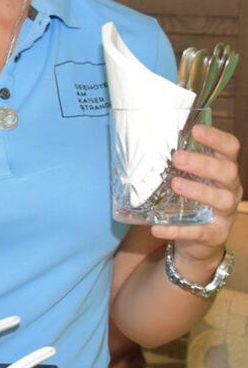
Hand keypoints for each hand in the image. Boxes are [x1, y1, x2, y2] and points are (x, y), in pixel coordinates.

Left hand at [153, 121, 242, 275]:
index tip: (196, 130)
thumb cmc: (192, 198)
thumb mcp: (189, 178)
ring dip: (198, 191)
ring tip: (175, 184)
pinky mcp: (215, 234)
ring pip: (221, 200)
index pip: (230, 149)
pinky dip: (177, 229)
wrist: (201, 238)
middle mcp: (230, 189)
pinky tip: (157, 227)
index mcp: (223, 169)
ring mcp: (225, 213)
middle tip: (178, 158)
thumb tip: (138, 138)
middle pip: (227, 172)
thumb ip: (176, 162)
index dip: (217, 138)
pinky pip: (198, 231)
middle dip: (203, 164)